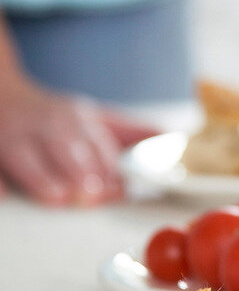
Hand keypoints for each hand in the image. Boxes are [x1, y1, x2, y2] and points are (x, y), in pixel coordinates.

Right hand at [0, 76, 156, 205]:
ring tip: (61, 197)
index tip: (121, 188)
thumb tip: (171, 140)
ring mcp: (14, 139)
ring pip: (26, 158)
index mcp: (76, 118)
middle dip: (79, 171)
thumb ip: (131, 132)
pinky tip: (3, 196)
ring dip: (43, 178)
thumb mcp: (95, 116)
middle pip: (63, 147)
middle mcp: (45, 126)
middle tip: (92, 195)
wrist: (3, 93)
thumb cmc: (56, 116)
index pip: (96, 144)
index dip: (108, 167)